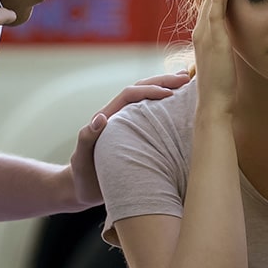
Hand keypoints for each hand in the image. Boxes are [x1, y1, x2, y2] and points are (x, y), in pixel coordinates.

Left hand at [67, 71, 191, 207]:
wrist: (83, 190)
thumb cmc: (81, 175)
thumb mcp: (81, 157)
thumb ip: (87, 137)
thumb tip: (101, 117)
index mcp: (109, 117)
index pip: (130, 95)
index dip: (149, 90)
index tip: (169, 94)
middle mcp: (120, 117)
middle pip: (141, 89)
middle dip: (162, 81)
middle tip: (185, 77)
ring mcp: (129, 125)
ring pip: (148, 100)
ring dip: (165, 88)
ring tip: (186, 82)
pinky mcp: (137, 136)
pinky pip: (153, 117)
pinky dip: (167, 107)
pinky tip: (182, 106)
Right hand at [192, 0, 236, 111]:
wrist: (214, 103)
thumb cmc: (220, 86)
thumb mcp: (220, 60)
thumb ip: (221, 47)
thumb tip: (225, 42)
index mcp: (203, 33)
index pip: (205, 2)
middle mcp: (200, 30)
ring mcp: (205, 33)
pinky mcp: (214, 38)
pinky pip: (215, 10)